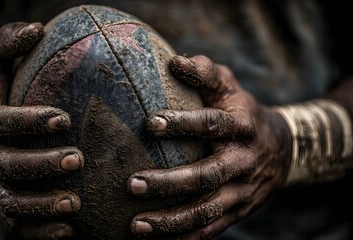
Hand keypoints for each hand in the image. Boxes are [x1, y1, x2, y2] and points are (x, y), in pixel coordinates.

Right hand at [0, 22, 82, 238]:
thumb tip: (38, 28)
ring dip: (40, 206)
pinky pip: (13, 222)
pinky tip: (67, 232)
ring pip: (8, 201)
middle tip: (78, 159)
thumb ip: (8, 43)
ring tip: (75, 204)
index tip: (65, 118)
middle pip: (6, 165)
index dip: (29, 121)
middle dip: (41, 165)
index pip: (0, 122)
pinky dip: (37, 231)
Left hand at [128, 55, 291, 238]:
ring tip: (135, 225)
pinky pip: (212, 229)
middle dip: (169, 183)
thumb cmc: (242, 111)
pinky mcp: (239, 211)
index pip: (212, 125)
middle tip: (132, 184)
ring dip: (172, 220)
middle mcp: (243, 161)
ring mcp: (242, 191)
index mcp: (241, 126)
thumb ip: (206, 72)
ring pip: (208, 210)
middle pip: (207, 176)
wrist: (282, 149)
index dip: (183, 124)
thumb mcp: (229, 86)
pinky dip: (185, 237)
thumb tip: (174, 61)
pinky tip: (155, 239)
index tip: (150, 123)